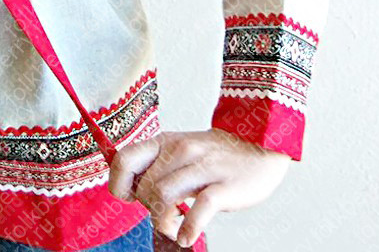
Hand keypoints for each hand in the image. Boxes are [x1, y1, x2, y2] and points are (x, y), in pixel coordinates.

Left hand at [107, 128, 291, 247]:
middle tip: (161, 214)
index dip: (119, 184)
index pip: (124, 159)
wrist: (259, 147)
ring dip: (162, 221)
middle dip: (147, 208)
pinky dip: (188, 229)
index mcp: (164, 142)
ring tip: (171, 228)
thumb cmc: (214, 155)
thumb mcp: (180, 149)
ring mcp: (202, 167)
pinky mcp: (223, 186)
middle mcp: (180, 150)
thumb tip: (130, 188)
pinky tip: (186, 237)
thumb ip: (157, 164)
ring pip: (163, 197)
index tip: (129, 198)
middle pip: (144, 186)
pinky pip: (198, 210)